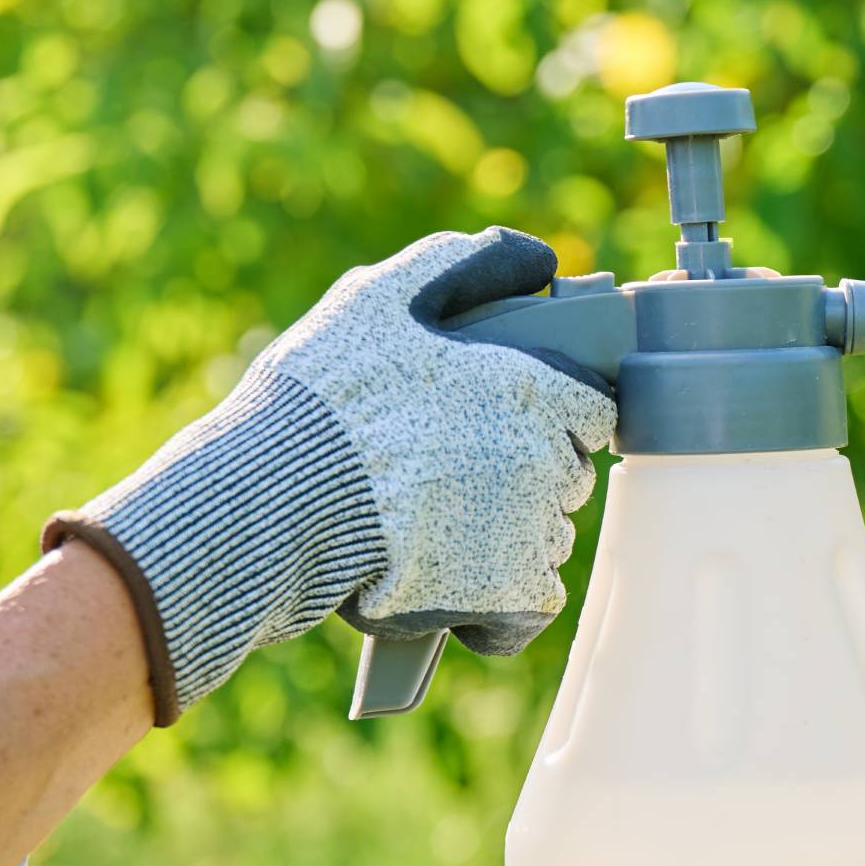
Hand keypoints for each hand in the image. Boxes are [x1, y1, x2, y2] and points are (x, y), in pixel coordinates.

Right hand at [44, 229, 614, 724]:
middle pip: (567, 474)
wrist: (271, 500)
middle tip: (449, 475)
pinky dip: (499, 605)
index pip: (592, 409)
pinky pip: (530, 607)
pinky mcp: (509, 595)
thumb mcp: (380, 298)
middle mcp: (546, 458)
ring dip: (507, 538)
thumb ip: (464, 268)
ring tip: (432, 527)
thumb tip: (535, 258)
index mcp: (530, 387)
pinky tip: (450, 584)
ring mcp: (533, 530)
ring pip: (548, 539)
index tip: (505, 427)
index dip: (553, 417)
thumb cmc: (321, 398)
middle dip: (523, 475)